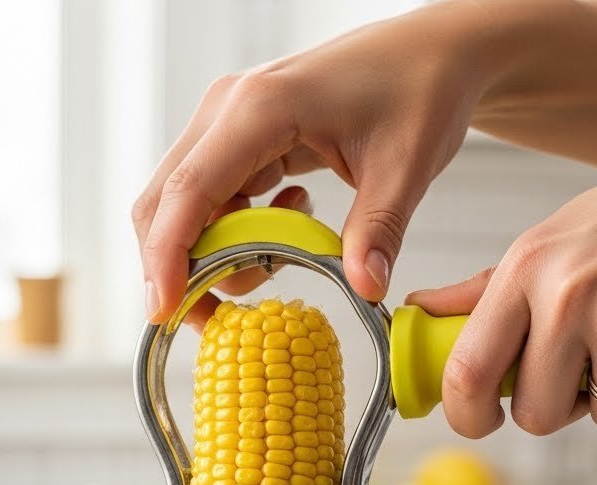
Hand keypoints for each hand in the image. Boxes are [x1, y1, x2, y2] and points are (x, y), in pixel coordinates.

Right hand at [132, 7, 485, 321]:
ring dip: (214, 255)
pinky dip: (235, 236)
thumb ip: (378, 231)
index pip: (189, 190)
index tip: (165, 309)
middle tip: (217, 319)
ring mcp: (228, 123)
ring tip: (275, 265)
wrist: (432, 53)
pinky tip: (286, 229)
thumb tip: (365, 289)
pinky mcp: (240, 140)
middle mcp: (229, 110)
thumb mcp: (406, 167)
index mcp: (261, 107)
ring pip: (184, 207)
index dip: (168, 256)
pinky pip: (212, 201)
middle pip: (166, 202)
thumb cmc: (420, 89)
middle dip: (179, 269)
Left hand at [407, 168, 596, 436]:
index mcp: (523, 269)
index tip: (478, 420)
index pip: (467, 371)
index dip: (466, 415)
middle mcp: (563, 292)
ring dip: (592, 403)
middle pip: (530, 411)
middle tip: (561, 379)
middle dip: (545, 410)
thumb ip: (484, 291)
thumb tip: (420, 310)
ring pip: (581, 415)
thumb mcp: (545, 246)